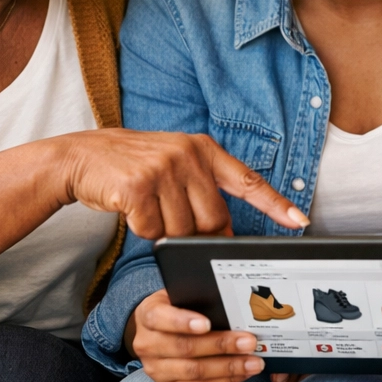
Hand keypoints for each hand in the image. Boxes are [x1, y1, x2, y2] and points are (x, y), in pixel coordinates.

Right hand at [63, 129, 308, 239]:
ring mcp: (163, 169)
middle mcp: (187, 155)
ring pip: (183, 230)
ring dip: (165, 231)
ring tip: (147, 207)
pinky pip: (153, 231)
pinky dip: (142, 230)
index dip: (275, 204)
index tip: (299, 222)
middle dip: (196, 232)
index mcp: (202, 148)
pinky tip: (131, 209)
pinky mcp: (138, 187)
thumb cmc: (132, 165)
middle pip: (212, 219)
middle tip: (171, 219)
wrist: (82, 156)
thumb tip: (224, 231)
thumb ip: (202, 187)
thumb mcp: (174, 163)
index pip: (247, 181)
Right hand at [128, 289, 264, 381]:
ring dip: (228, 368)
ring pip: (193, 372)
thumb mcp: (178, 295)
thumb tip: (229, 303)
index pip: (161, 318)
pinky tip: (242, 374)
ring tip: (253, 362)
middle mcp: (147, 345)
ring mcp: (156, 370)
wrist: (155, 332)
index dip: (183, 322)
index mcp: (148, 316)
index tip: (207, 323)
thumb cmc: (175, 308)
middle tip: (249, 342)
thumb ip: (196, 298)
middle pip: (184, 348)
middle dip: (220, 346)